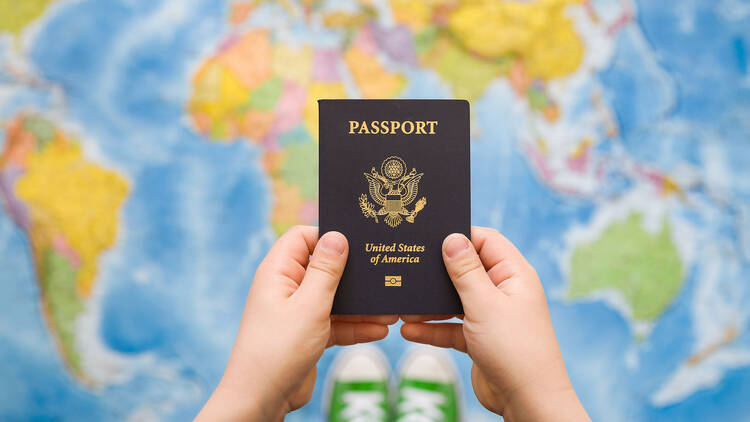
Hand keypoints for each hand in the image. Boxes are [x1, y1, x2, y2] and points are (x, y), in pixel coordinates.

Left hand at [196, 226, 396, 420]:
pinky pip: (336, 322)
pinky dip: (355, 326)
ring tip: (392, 309)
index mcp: (279, 271)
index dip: (329, 236)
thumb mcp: (309, 305)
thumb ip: (326, 270)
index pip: (304, 237)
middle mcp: (287, 287)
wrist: (261, 399)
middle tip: (383, 271)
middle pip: (325, 267)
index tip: (359, 242)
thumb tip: (338, 236)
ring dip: (361, 304)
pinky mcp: (308, 333)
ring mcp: (298, 311)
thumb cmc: (277, 350)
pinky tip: (380, 330)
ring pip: (335, 298)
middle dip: (354, 273)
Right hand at [401, 227, 589, 421]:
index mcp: (513, 274)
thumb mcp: (484, 304)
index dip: (460, 236)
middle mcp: (504, 291)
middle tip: (410, 267)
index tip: (430, 238)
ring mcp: (492, 316)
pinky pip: (452, 327)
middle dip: (439, 272)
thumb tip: (452, 238)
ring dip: (431, 304)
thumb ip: (466, 271)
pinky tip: (409, 331)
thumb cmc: (515, 350)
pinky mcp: (480, 339)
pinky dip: (433, 329)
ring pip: (456, 301)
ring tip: (403, 304)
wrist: (528, 402)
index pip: (485, 241)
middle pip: (467, 270)